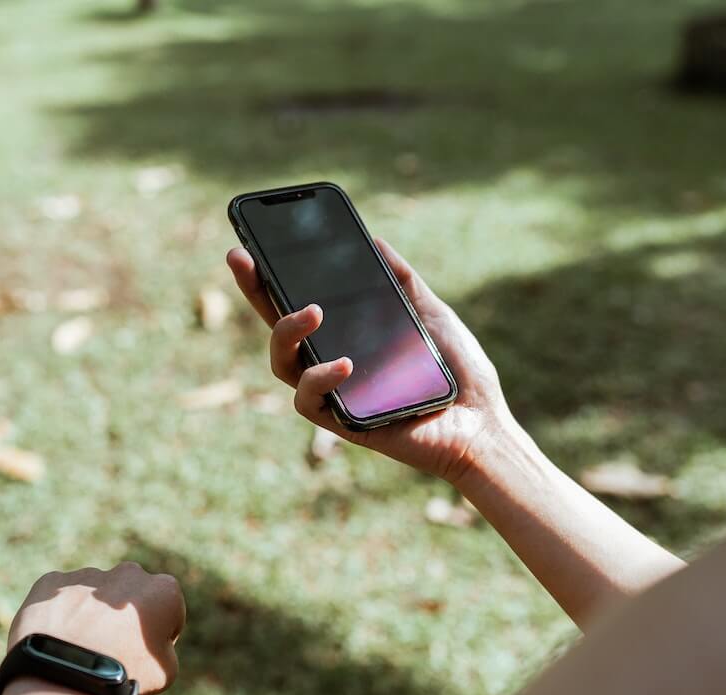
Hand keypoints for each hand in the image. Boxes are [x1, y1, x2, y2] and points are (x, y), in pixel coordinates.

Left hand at [8, 562, 185, 694]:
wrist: (67, 676)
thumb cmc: (124, 675)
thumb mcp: (166, 671)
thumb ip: (163, 646)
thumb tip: (150, 642)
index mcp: (163, 590)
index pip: (166, 610)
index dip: (157, 634)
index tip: (142, 653)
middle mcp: (128, 573)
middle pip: (129, 593)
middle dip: (122, 615)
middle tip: (110, 649)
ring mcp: (88, 574)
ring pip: (93, 593)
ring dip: (90, 613)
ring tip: (79, 649)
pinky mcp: (52, 581)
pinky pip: (59, 596)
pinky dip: (59, 613)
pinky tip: (56, 639)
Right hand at [226, 237, 514, 484]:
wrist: (483, 422)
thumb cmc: (458, 373)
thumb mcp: (431, 313)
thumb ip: (403, 281)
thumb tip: (375, 242)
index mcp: (346, 337)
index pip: (297, 304)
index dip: (267, 278)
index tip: (248, 245)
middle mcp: (330, 364)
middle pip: (275, 328)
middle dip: (253, 291)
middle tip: (242, 260)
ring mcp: (333, 393)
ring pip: (281, 363)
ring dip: (286, 331)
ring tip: (313, 311)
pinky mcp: (341, 422)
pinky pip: (307, 400)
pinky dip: (320, 378)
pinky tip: (345, 364)